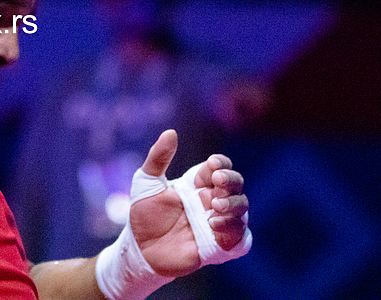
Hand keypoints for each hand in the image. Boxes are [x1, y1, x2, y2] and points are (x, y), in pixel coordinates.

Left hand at [128, 130, 249, 276]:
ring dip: (233, 205)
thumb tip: (171, 132)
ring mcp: (216, 223)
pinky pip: (240, 237)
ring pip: (242, 209)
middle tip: (217, 182)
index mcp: (196, 184)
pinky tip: (214, 225)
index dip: (221, 164)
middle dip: (231, 181)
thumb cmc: (143, 214)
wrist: (139, 249)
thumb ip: (158, 157)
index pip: (219, 168)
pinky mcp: (218, 246)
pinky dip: (233, 229)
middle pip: (236, 185)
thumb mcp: (146, 182)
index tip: (213, 165)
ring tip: (213, 206)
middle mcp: (210, 201)